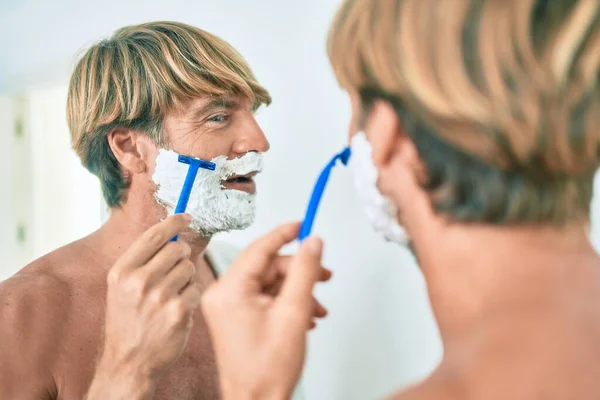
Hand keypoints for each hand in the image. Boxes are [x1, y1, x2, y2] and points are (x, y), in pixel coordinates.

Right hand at [98, 214, 199, 384]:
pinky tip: (178, 310)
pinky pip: (197, 289)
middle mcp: (139, 282)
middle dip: (182, 255)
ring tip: (172, 295)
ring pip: (190, 268)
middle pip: (177, 248)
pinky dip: (191, 297)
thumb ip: (142, 260)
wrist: (129, 362)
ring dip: (187, 278)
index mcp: (122, 271)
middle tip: (176, 270)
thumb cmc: (128, 322)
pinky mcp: (178, 312)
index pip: (154, 235)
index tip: (186, 216)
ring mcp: (159, 297)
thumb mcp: (121, 287)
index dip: (174, 221)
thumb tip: (171, 232)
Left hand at [201, 223, 329, 399]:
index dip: (285, 234)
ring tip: (316, 308)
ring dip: (296, 290)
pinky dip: (285, 302)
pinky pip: (263, 296)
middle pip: (267, 267)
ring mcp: (227, 306)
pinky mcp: (234, 316)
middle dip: (298, 273)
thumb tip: (312, 242)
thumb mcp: (294, 312)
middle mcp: (223, 295)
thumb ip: (304, 272)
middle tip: (323, 277)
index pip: (260, 248)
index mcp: (229, 291)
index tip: (303, 224)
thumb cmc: (267, 369)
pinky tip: (303, 316)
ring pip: (269, 282)